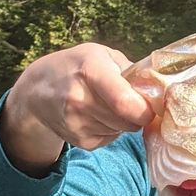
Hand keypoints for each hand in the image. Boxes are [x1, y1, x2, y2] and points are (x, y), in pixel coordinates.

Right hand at [0, 44, 153, 175]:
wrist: (36, 91)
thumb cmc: (75, 67)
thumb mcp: (100, 55)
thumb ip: (131, 70)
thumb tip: (159, 91)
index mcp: (90, 70)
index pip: (124, 102)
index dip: (144, 109)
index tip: (149, 105)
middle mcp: (79, 98)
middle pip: (128, 120)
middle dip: (137, 113)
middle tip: (129, 101)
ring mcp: (77, 122)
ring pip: (122, 130)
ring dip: (123, 121)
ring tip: (106, 104)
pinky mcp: (79, 141)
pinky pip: (111, 138)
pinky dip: (111, 129)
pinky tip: (96, 115)